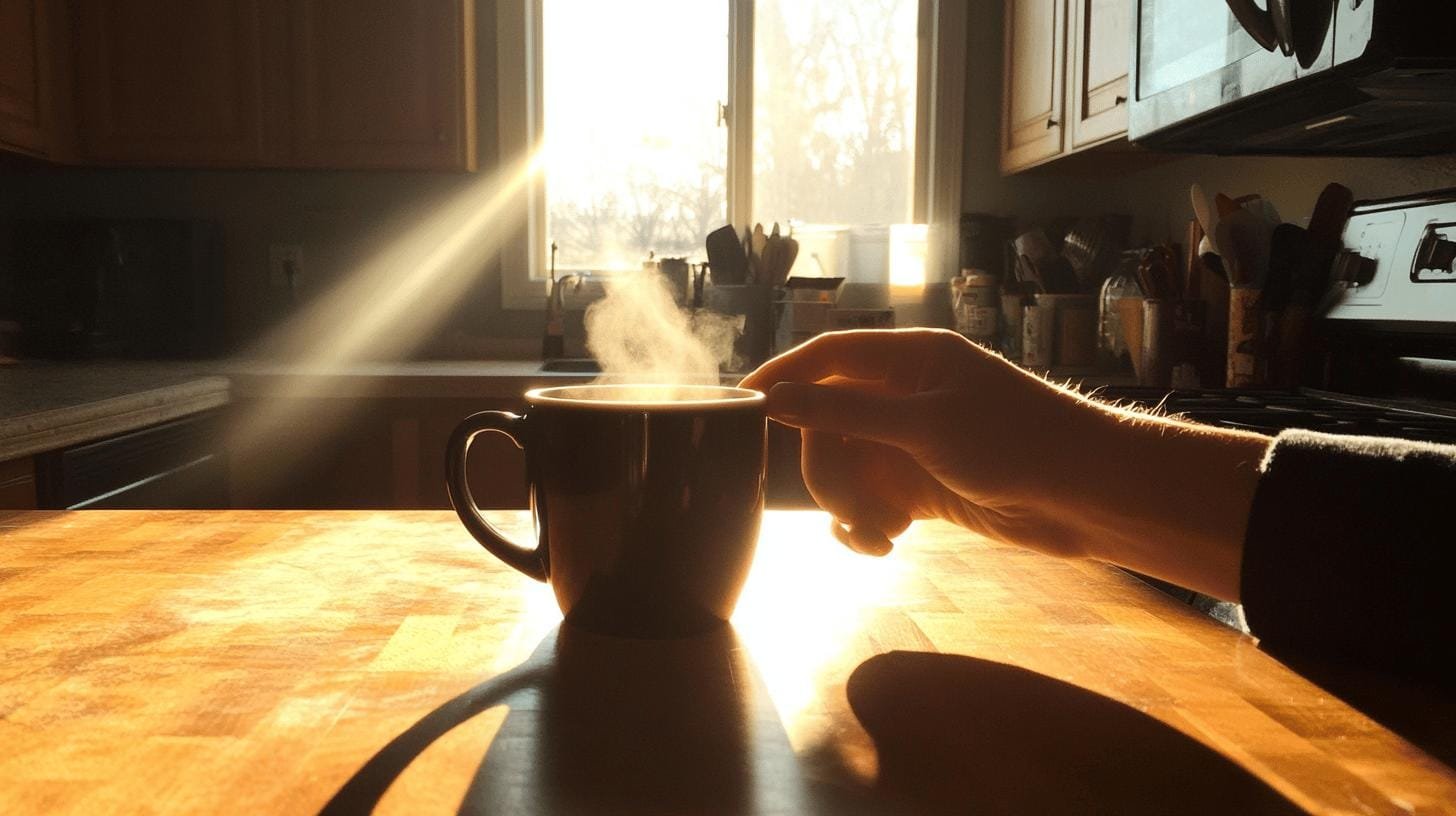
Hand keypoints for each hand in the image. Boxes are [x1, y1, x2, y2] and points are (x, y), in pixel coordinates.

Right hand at [742, 329, 1099, 557]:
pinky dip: (868, 526)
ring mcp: (915, 444)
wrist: (1087, 498)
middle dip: (825, 467)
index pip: (829, 355)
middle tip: (843, 503)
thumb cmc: (1016, 443)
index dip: (783, 374)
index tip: (741, 402)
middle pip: (828, 423)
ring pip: (847, 468)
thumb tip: (776, 398)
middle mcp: (909, 396)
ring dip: (848, 506)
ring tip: (875, 534)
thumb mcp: (923, 426)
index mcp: (912, 360)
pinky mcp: (925, 487)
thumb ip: (845, 413)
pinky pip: (871, 502)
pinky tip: (885, 544)